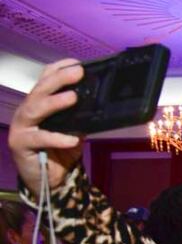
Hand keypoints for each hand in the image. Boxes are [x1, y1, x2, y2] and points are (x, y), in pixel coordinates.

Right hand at [9, 59, 85, 193]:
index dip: (59, 69)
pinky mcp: (20, 144)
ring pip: (34, 109)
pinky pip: (39, 138)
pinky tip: (72, 139)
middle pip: (40, 90)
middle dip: (59, 79)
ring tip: (73, 98)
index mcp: (39, 103)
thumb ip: (81, 117)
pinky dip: (57, 137)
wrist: (50, 180)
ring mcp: (21, 127)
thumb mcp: (74, 131)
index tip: (77, 63)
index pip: (45, 80)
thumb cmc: (60, 151)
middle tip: (78, 72)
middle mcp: (27, 111)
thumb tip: (100, 104)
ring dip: (55, 102)